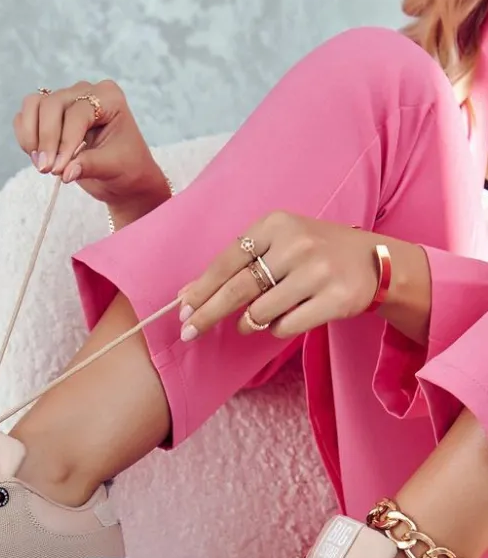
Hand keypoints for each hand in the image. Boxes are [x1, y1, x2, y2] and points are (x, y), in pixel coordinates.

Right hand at [12, 80, 168, 216]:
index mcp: (108, 97)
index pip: (78, 112)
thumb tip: (64, 171)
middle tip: (47, 169)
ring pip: (33, 105)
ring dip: (31, 135)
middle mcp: (85, 93)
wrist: (123, 176)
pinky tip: (37, 158)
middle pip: (51, 104)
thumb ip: (90, 165)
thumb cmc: (127, 167)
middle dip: (46, 138)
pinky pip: (26, 117)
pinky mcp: (50, 116)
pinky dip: (25, 137)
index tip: (60, 169)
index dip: (66, 140)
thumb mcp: (114, 167)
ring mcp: (65, 101)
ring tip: (40, 164)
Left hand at [178, 213, 385, 340]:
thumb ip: (236, 265)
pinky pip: (285, 327)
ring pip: (260, 312)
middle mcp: (296, 244)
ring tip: (254, 321)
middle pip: (237, 289)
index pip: (227, 261)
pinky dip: (277, 329)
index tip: (183, 309)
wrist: (374, 261)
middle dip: (208, 314)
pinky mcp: (334, 299)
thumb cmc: (314, 254)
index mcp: (275, 224)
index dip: (202, 288)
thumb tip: (186, 294)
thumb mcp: (278, 244)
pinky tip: (286, 318)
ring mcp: (317, 272)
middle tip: (189, 333)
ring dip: (249, 323)